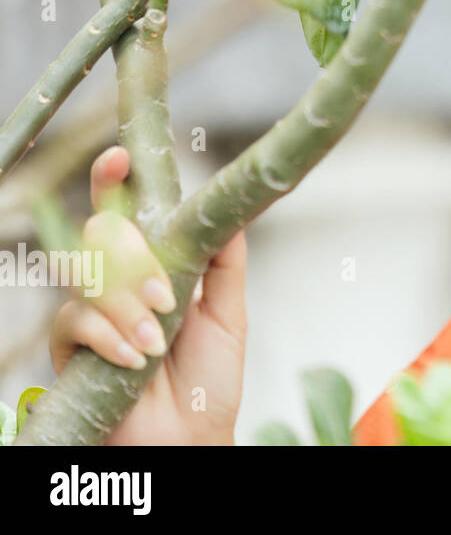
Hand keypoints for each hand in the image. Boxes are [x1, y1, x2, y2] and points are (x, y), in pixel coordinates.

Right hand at [48, 147, 246, 444]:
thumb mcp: (228, 315)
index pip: (130, 213)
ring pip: (88, 276)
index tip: (120, 158)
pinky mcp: (71, 348)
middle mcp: (120, 283)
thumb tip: (231, 209)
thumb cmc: (209, 382)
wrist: (191, 440)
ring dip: (128, 304)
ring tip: (160, 338)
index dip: (116, 181)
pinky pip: (74, 322)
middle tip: (164, 291)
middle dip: (130, 253)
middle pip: (100, 234)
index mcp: (157, 266)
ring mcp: (93, 313)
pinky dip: (110, 336)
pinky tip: (136, 358)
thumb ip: (224, 262)